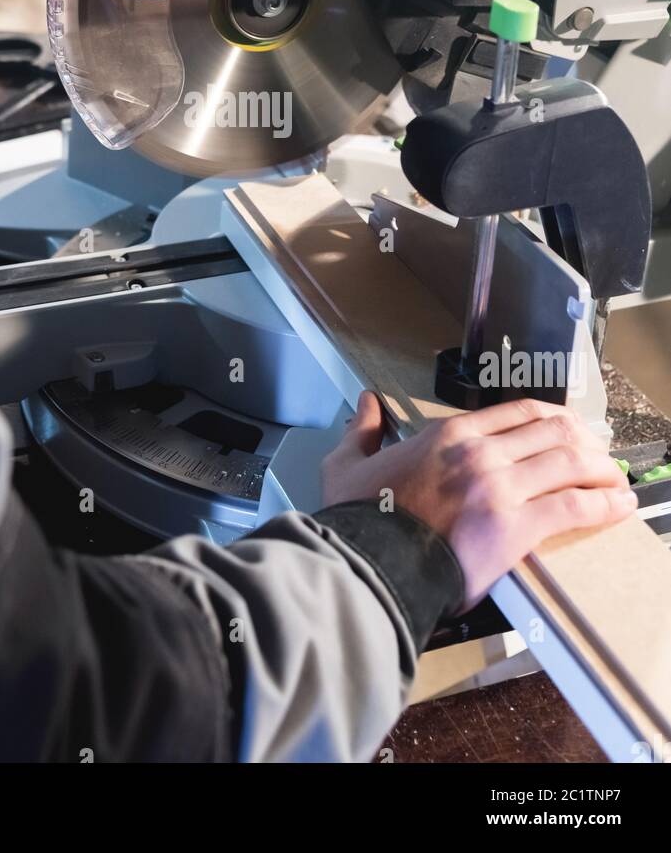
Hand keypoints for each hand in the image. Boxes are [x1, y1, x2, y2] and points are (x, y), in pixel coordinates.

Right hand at [322, 392, 636, 608]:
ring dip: (602, 470)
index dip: (555, 419)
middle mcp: (481, 451)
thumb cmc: (361, 519)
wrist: (371, 563)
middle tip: (600, 457)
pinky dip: (604, 504)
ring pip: (570, 461)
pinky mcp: (515, 526)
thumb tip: (365, 403)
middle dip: (587, 441)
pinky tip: (618, 506)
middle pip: (555, 431)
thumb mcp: (348, 464)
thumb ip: (362, 431)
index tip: (571, 431)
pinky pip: (574, 505)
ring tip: (615, 482)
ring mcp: (500, 486)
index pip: (520, 412)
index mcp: (450, 434)